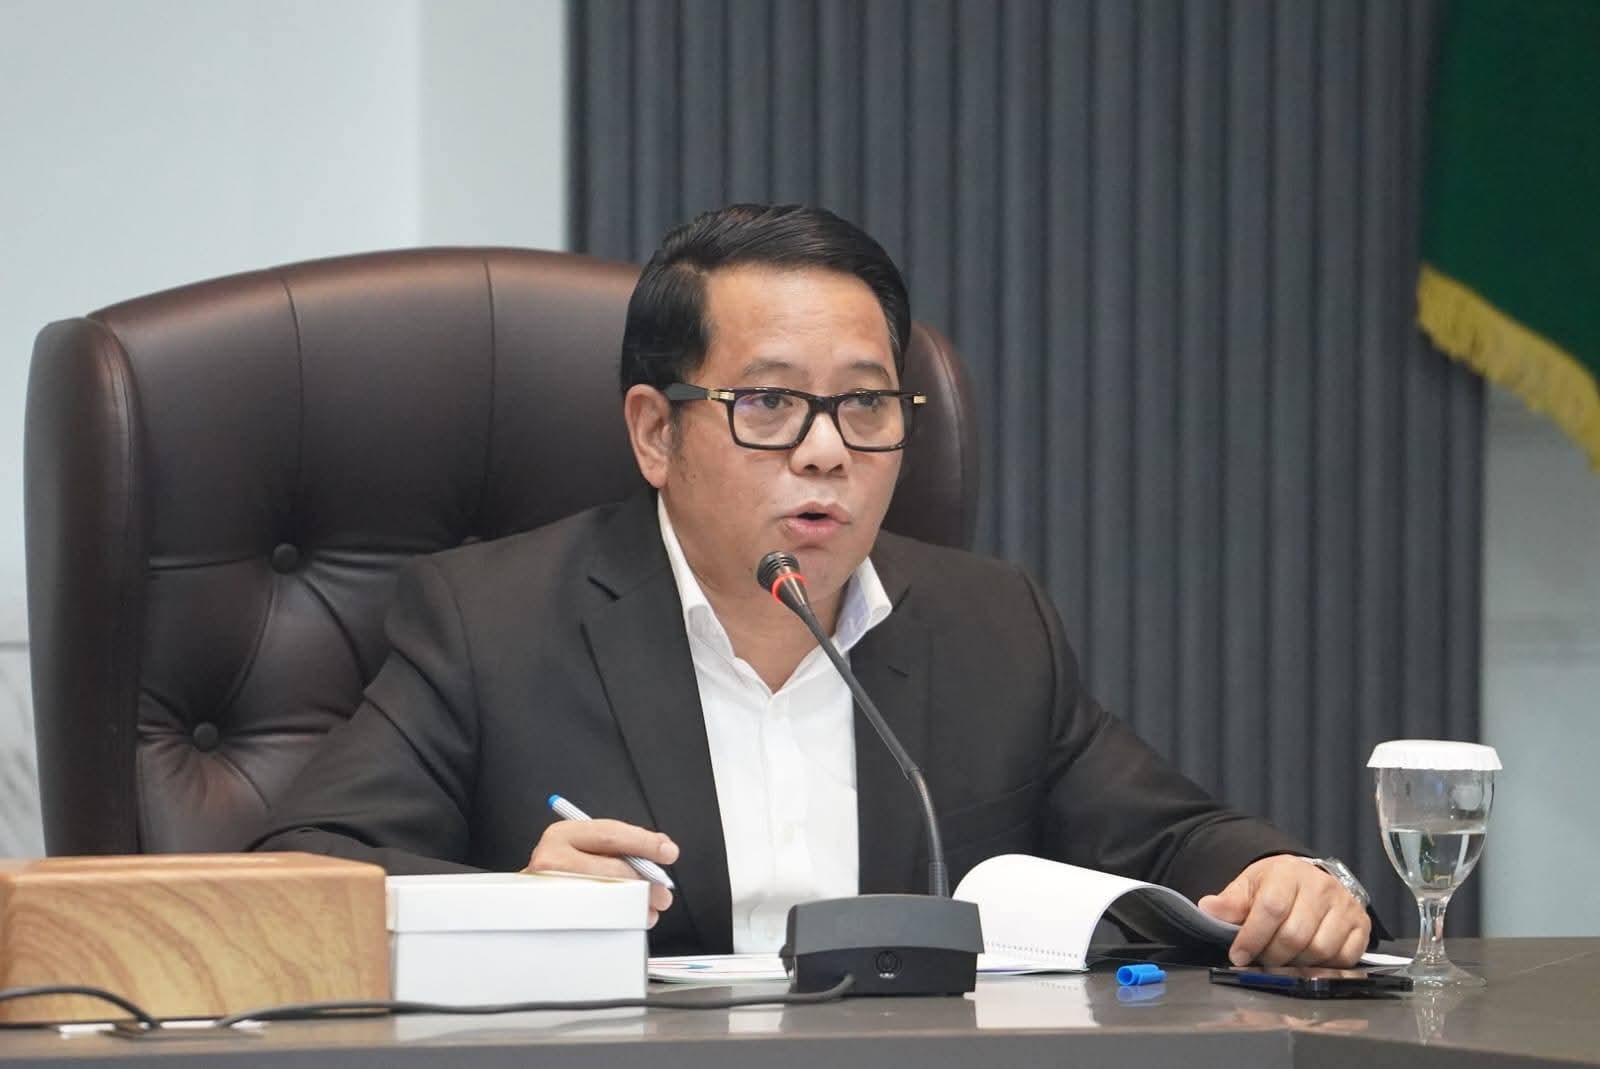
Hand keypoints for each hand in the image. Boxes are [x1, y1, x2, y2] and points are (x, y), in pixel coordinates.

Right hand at [524, 819, 678, 926]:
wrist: (525, 901)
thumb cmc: (562, 872)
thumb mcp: (582, 848)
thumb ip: (616, 846)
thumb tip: (660, 851)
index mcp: (563, 833)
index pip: (610, 834)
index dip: (644, 842)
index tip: (668, 851)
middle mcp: (551, 857)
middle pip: (610, 866)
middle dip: (646, 880)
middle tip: (664, 890)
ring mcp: (550, 888)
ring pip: (606, 893)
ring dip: (637, 902)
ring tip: (652, 907)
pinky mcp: (552, 915)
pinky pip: (596, 916)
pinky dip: (621, 917)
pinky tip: (633, 918)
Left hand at [1196, 855, 1369, 966]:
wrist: (1311, 880)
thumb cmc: (1276, 885)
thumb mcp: (1249, 886)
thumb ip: (1230, 901)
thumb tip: (1207, 909)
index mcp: (1289, 872)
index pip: (1271, 908)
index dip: (1252, 937)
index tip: (1238, 956)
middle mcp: (1321, 886)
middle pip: (1296, 935)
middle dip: (1272, 956)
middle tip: (1260, 961)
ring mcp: (1345, 906)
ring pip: (1320, 950)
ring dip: (1296, 963)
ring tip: (1281, 960)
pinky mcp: (1362, 925)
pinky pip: (1344, 958)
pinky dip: (1324, 967)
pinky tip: (1307, 960)